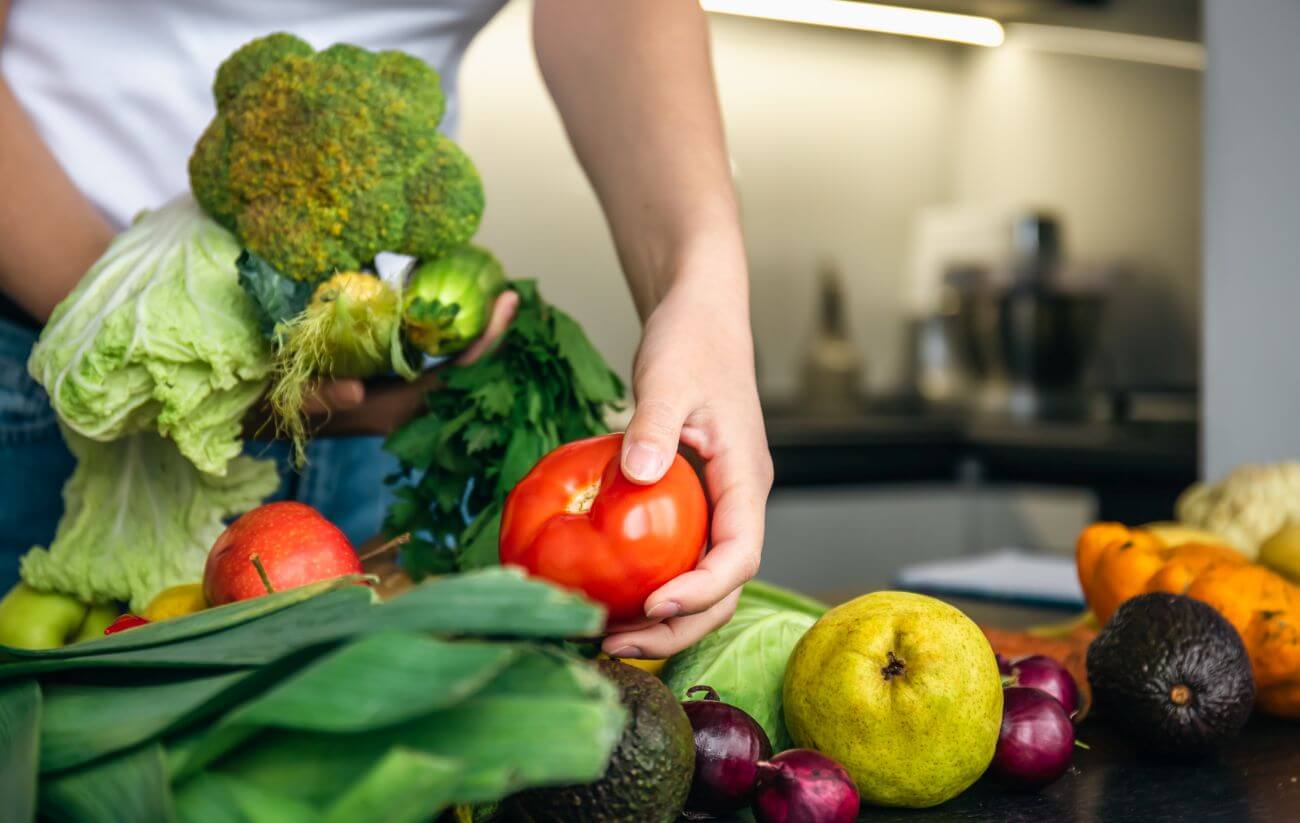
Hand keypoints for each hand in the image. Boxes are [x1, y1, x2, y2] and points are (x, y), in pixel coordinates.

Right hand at [247, 290, 518, 438]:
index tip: (506, 303)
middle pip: (466, 371)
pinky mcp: (394, 384)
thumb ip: (321, 398)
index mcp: (394, 411)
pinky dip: (452, 337)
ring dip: (474, 334)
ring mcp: (404, 396)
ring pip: (453, 367)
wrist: (261, 419)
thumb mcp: (291, 400)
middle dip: (491, 333)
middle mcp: (408, 407)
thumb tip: (356, 391)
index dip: (485, 343)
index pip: (456, 377)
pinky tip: (456, 308)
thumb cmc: (277, 405)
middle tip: (510, 292)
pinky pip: (436, 361)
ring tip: (492, 294)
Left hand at [601, 282, 772, 658]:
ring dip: (662, 615)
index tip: (653, 604)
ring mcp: (717, 504)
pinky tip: (607, 595)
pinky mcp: (694, 501)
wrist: (700, 316)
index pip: (740, 554)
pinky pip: (680, 556)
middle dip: (677, 623)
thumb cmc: (691, 339)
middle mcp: (738, 501)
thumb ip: (653, 425)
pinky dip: (650, 582)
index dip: (702, 590)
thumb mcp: (667, 375)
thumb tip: (639, 476)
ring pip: (703, 579)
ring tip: (606, 634)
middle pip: (724, 586)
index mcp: (746, 478)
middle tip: (614, 642)